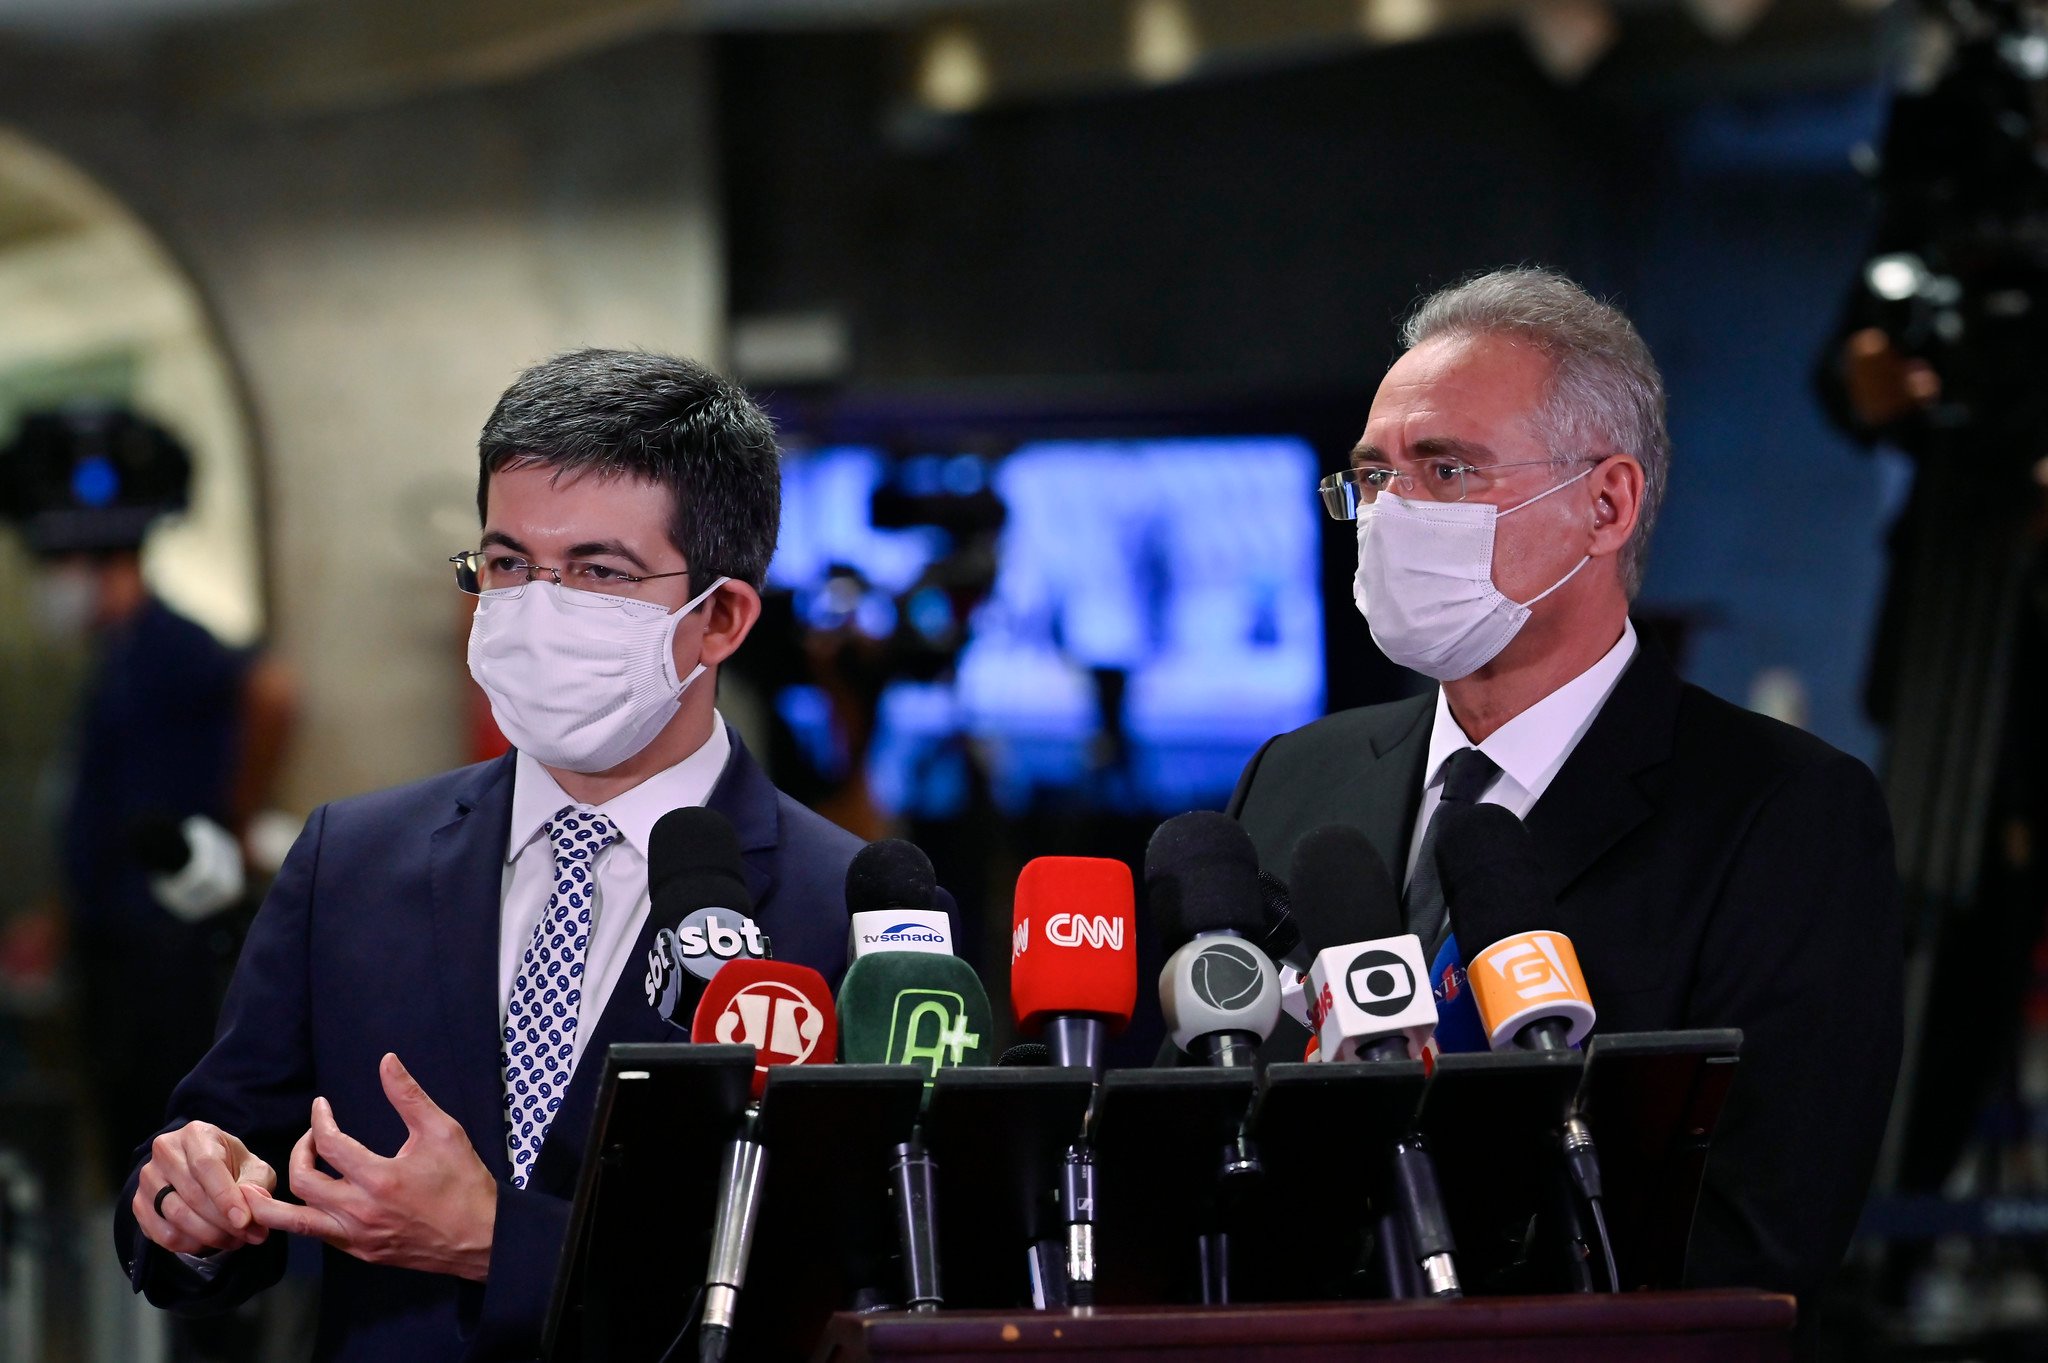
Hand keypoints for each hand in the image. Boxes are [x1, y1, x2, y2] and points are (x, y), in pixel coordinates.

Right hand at [134, 1122, 277, 1256]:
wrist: (203, 1171)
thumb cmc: (231, 1166)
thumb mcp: (252, 1168)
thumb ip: (256, 1185)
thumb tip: (253, 1210)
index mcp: (195, 1134)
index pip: (206, 1166)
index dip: (225, 1196)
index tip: (244, 1221)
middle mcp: (165, 1152)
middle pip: (192, 1194)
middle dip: (223, 1222)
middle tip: (248, 1236)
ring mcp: (148, 1178)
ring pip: (176, 1216)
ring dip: (208, 1235)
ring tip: (234, 1240)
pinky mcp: (139, 1204)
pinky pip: (162, 1233)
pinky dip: (189, 1244)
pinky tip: (209, 1243)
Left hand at [249, 1053, 498, 1280]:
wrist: (480, 1237)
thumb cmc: (465, 1182)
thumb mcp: (443, 1131)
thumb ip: (409, 1096)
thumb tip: (387, 1062)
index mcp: (379, 1178)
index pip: (329, 1144)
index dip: (319, 1121)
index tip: (322, 1108)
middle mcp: (359, 1211)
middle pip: (302, 1181)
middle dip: (299, 1151)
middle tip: (311, 1137)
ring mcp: (357, 1237)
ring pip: (295, 1222)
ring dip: (270, 1204)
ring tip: (251, 1191)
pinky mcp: (362, 1252)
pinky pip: (319, 1236)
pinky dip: (302, 1219)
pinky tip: (304, 1206)